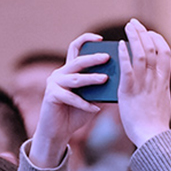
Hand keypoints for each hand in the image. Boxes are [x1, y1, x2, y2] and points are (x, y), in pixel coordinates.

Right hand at [26, 33, 109, 169]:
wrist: (57, 132)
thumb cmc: (75, 113)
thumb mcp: (90, 98)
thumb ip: (99, 88)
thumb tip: (119, 80)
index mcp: (69, 70)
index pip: (76, 48)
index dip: (87, 40)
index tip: (101, 38)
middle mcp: (60, 73)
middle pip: (78, 61)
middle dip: (93, 58)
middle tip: (108, 57)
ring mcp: (54, 84)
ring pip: (75, 78)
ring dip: (91, 79)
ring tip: (105, 79)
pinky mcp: (51, 96)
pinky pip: (70, 98)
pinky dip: (84, 104)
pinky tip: (95, 109)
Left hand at [116, 19, 170, 147]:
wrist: (152, 137)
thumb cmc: (156, 125)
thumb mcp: (163, 103)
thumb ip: (160, 90)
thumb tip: (158, 83)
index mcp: (164, 82)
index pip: (165, 53)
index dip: (158, 40)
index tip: (150, 33)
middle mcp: (155, 80)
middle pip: (152, 49)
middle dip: (144, 33)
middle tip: (134, 23)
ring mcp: (143, 85)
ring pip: (141, 54)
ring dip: (134, 37)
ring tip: (128, 27)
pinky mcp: (129, 92)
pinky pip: (127, 70)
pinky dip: (124, 55)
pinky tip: (119, 45)